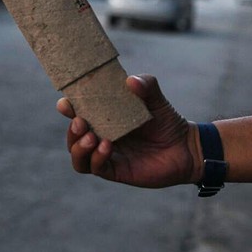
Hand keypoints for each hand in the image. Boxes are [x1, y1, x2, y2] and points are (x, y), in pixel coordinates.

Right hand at [58, 74, 202, 187]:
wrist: (185, 147)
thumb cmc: (166, 121)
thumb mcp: (156, 99)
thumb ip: (146, 86)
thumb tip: (131, 80)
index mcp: (104, 118)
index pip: (77, 113)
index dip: (67, 108)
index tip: (66, 103)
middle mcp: (100, 136)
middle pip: (73, 137)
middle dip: (71, 130)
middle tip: (80, 122)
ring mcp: (107, 155)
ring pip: (78, 156)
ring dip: (78, 147)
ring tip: (91, 137)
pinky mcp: (116, 171)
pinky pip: (96, 168)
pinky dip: (96, 158)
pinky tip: (107, 146)